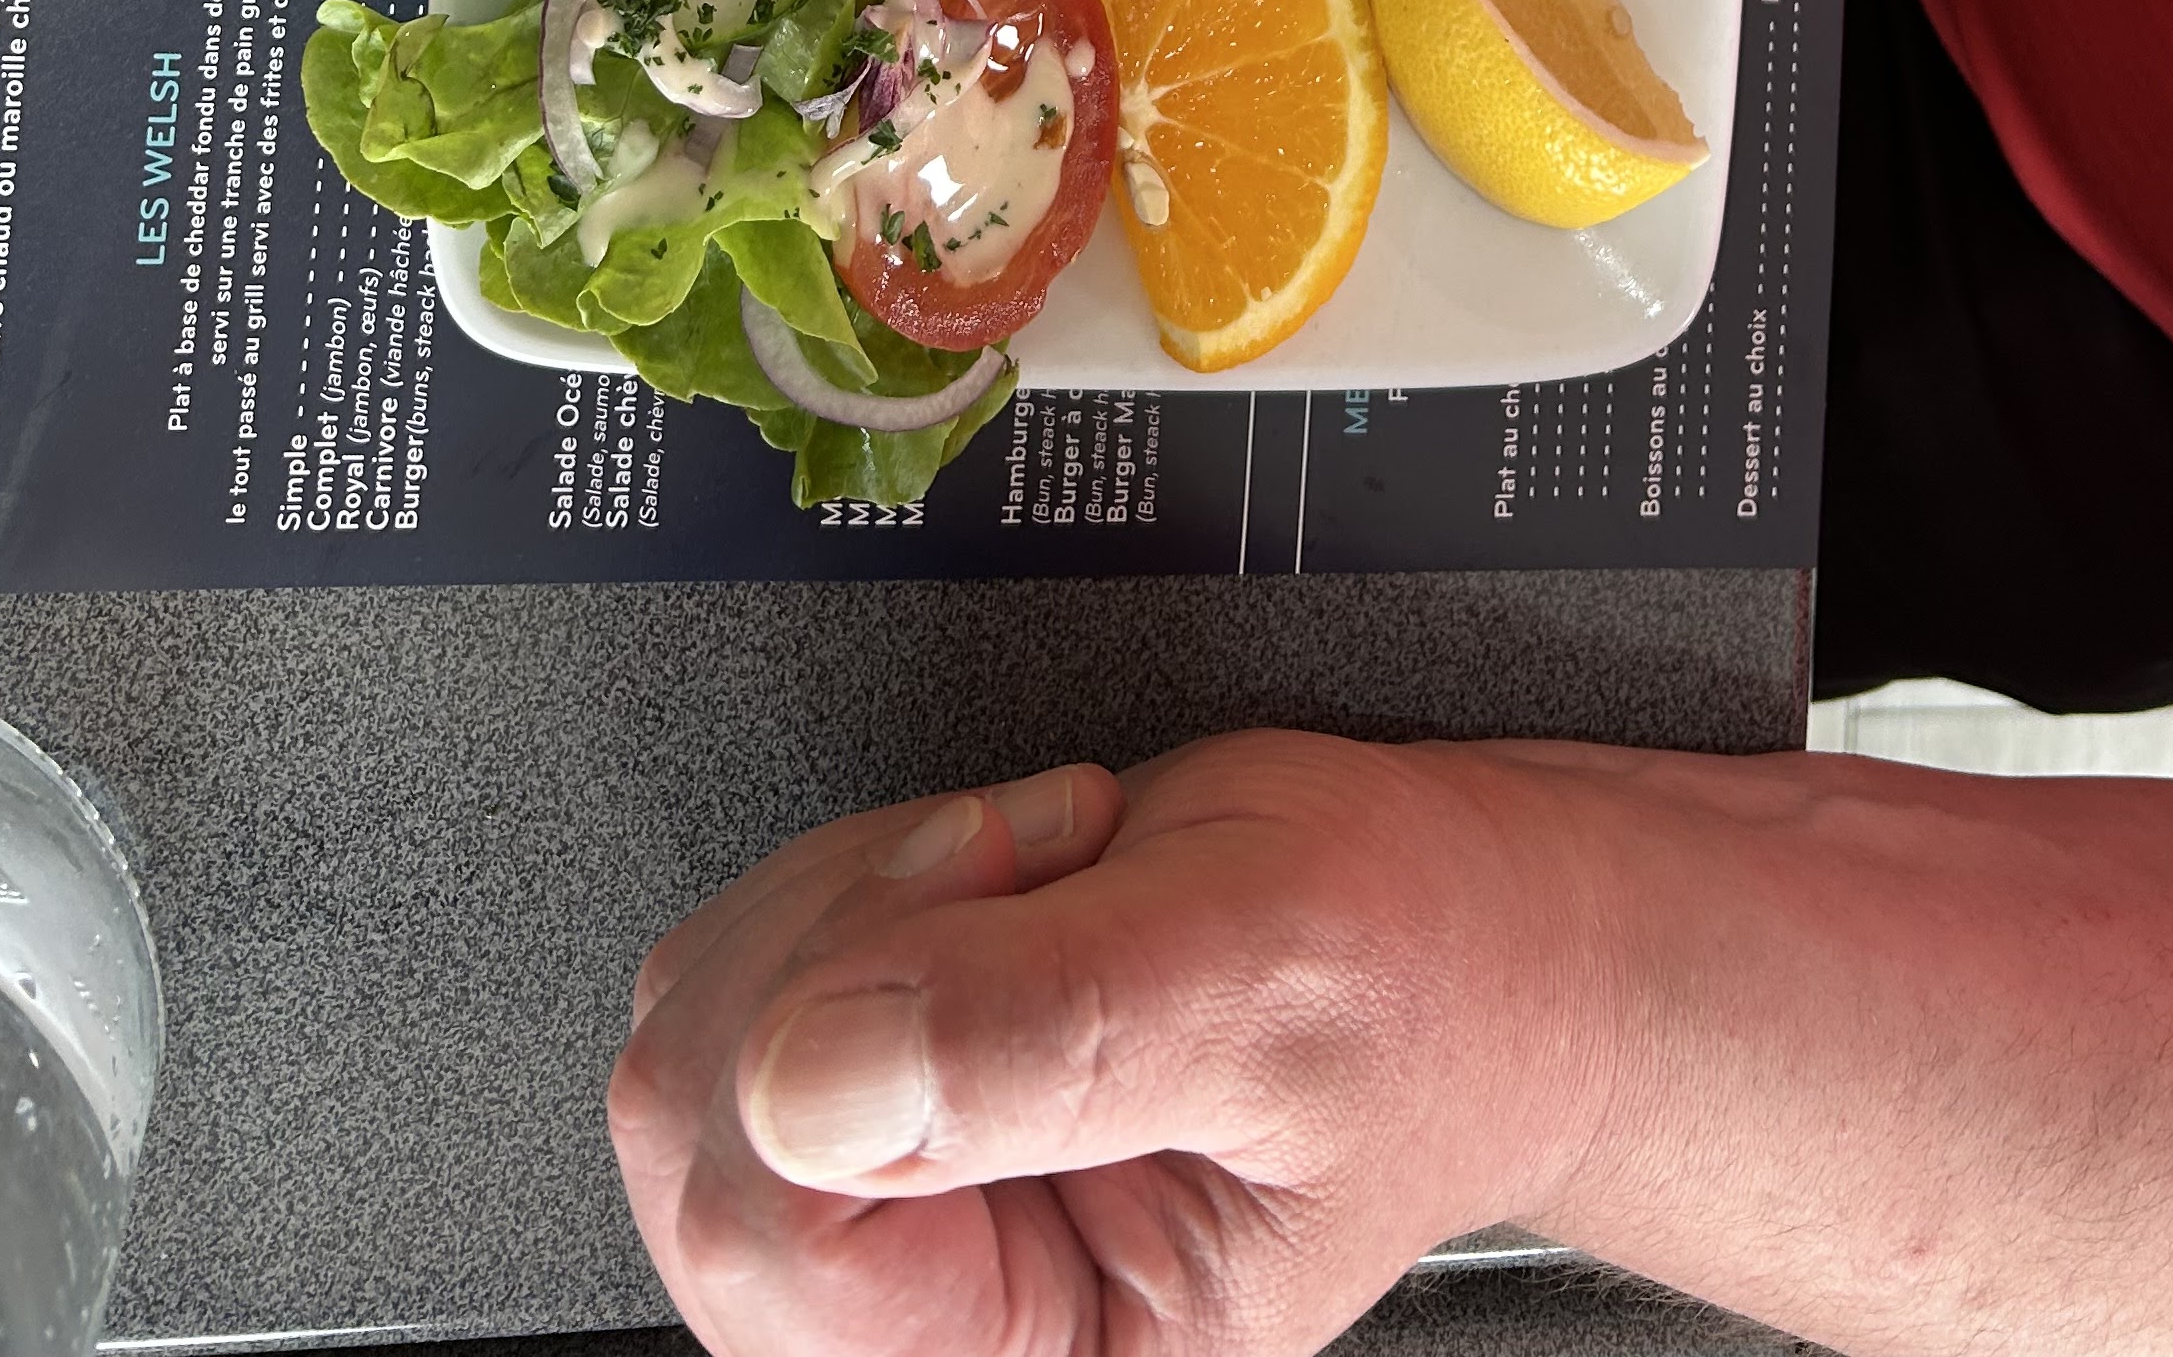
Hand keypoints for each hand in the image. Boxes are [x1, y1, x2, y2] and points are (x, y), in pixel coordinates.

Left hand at [608, 729, 1607, 1356]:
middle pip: (702, 1137)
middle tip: (1032, 863)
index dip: (853, 1010)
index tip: (994, 883)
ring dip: (859, 890)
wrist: (1474, 942)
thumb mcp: (1260, 975)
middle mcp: (940, 1334)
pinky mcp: (862, 1116)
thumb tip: (807, 1078)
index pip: (781, 1239)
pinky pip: (734, 977)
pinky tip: (989, 875)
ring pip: (697, 1040)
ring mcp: (882, 1229)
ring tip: (1037, 870)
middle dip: (858, 928)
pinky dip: (852, 875)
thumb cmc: (1420, 985)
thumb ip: (1041, 1029)